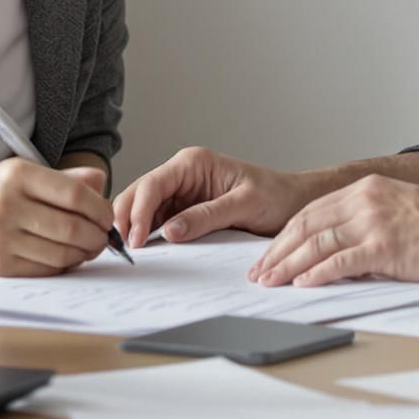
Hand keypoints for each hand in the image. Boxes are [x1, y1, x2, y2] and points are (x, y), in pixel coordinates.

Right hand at [0, 161, 114, 276]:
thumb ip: (66, 178)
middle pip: (70, 228)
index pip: (73, 194)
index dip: (99, 208)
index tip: (107, 216)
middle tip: (103, 237)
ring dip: (85, 253)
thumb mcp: (26, 173)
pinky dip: (65, 265)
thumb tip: (100, 182)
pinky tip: (68, 256)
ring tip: (89, 247)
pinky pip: (46, 270)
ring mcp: (1, 238)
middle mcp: (7, 206)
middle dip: (97, 236)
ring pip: (61, 254)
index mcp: (18, 175)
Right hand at [113, 146, 315, 247]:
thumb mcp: (244, 205)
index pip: (153, 184)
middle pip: (139, 195)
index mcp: (192, 163)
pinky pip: (158, 223)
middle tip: (123, 251)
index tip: (134, 239)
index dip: (137, 211)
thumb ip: (207, 216)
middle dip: (126, 219)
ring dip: (134, 230)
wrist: (295, 204)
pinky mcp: (184, 212)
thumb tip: (170, 231)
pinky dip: (148, 237)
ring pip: (143, 210)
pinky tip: (147, 253)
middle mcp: (181, 175)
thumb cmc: (276, 197)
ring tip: (131, 255)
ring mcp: (181, 194)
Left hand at [249, 176, 418, 287]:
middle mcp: (365, 200)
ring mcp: (374, 221)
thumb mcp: (397, 212)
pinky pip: (342, 260)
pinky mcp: (386, 245)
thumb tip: (336, 250)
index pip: (311, 212)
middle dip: (277, 251)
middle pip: (306, 225)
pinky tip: (303, 284)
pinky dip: (318, 273)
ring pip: (318, 243)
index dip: (284, 235)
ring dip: (288, 265)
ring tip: (271, 282)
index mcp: (365, 189)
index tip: (268, 254)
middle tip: (258, 273)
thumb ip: (365, 223)